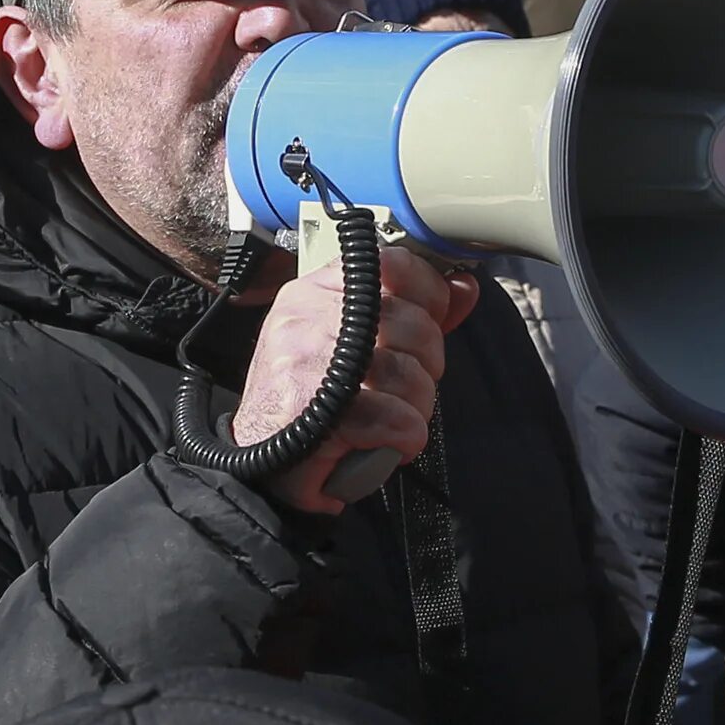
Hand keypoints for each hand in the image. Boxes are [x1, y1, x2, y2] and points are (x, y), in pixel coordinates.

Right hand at [229, 244, 479, 514]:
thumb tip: (464, 288)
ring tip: (394, 419)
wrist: (260, 460)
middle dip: (426, 365)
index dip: (430, 299)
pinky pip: (393, 418)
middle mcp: (309, 317)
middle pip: (412, 324)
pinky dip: (404, 437)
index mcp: (318, 291)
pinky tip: (390, 442)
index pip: (396, 265)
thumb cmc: (311, 397)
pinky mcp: (315, 412)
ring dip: (415, 406)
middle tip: (404, 389)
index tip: (429, 327)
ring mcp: (307, 362)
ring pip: (406, 373)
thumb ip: (414, 312)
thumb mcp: (357, 342)